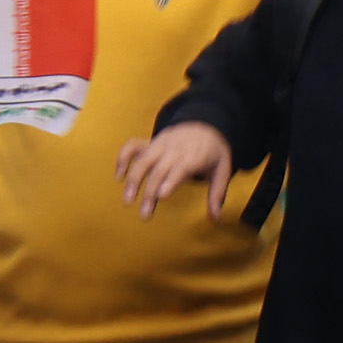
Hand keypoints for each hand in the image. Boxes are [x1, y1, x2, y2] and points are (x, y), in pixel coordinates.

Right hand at [116, 124, 235, 218]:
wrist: (205, 124)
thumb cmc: (213, 152)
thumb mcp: (223, 170)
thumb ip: (218, 194)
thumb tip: (216, 218)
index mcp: (195, 155)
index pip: (181, 167)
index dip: (171, 180)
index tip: (161, 196)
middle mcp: (175, 148)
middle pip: (159, 169)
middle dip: (150, 192)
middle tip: (144, 215)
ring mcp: (160, 143)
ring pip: (143, 160)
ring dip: (133, 179)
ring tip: (128, 200)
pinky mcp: (150, 141)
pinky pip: (133, 146)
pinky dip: (123, 158)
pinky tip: (119, 176)